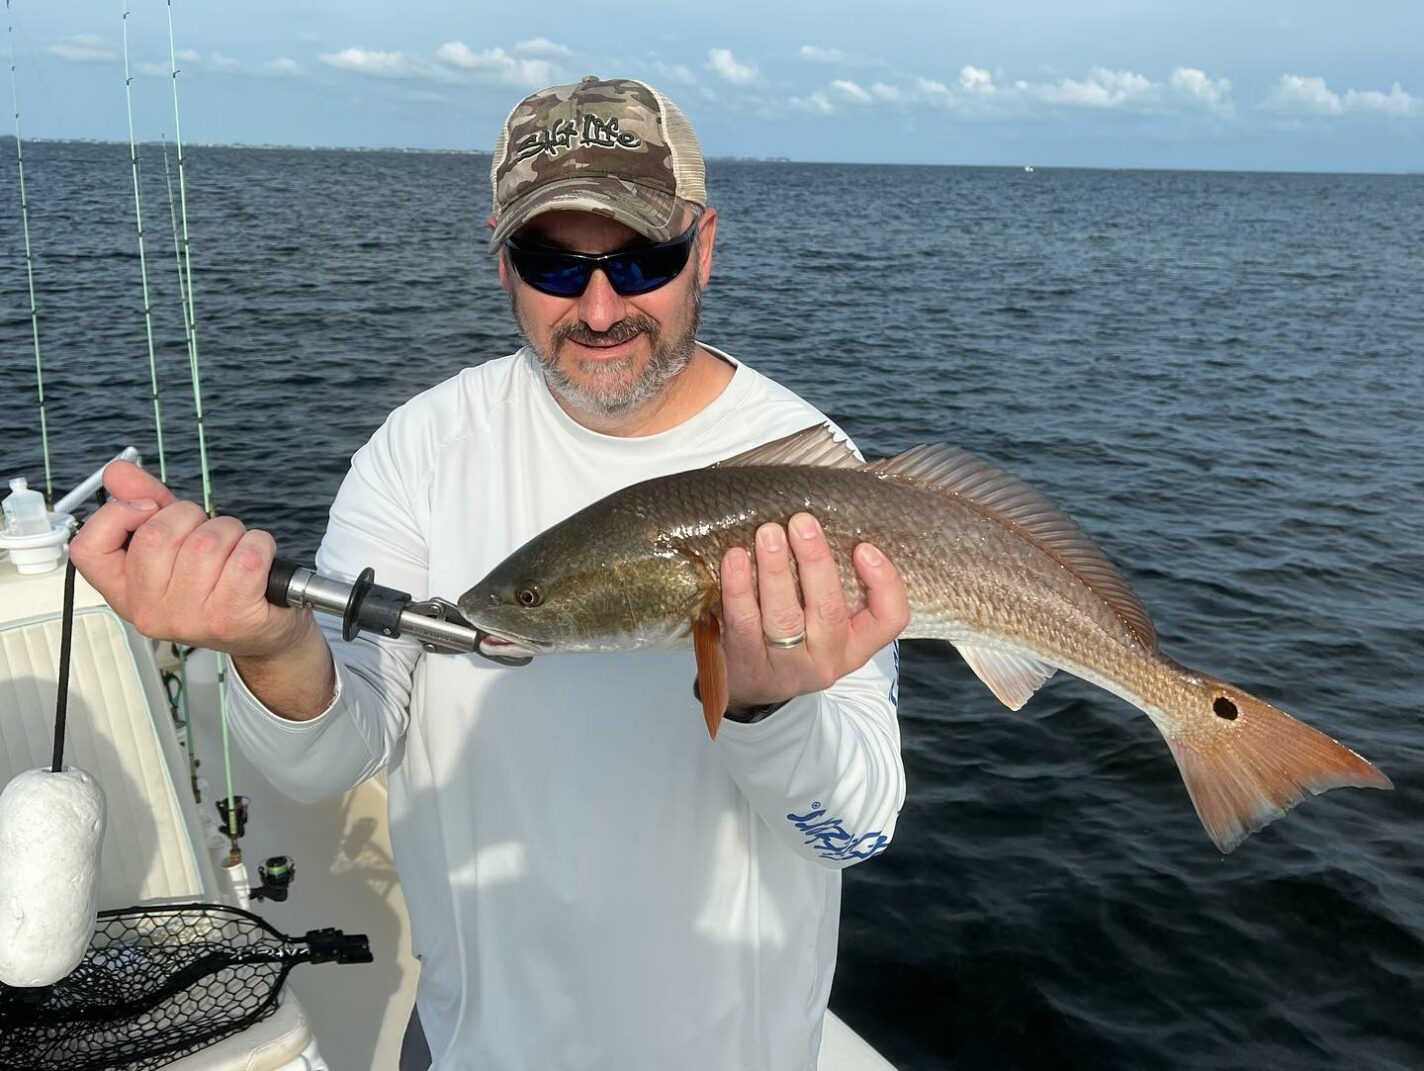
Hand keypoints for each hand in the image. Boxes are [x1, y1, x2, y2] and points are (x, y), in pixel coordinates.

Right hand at [68, 460, 308, 657]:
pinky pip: (247, 556)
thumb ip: (144, 504)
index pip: (89, 549)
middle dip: (192, 516)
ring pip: (207, 542)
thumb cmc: (214, 582)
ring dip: (232, 531)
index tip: (148, 508)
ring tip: (236, 550)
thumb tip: (117, 471)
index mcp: (124, 591)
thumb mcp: (175, 543)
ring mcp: (189, 618)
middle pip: (157, 535)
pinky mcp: (231, 617)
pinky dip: (260, 544)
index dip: (117, 515)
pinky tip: (259, 559)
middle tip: (208, 533)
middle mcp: (149, 610)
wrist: (260, 631)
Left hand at [718, 512, 908, 712]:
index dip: (883, 583)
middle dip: (815, 561)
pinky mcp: (748, 664)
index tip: (864, 548)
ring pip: (784, 617)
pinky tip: (736, 558)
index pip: (889, 619)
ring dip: (775, 570)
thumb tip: (821, 528)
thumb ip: (833, 586)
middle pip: (829, 610)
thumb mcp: (825, 624)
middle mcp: (826, 658)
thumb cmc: (794, 640)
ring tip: (769, 534)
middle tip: (801, 523)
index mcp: (855, 644)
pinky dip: (739, 588)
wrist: (751, 687)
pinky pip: (744, 623)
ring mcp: (786, 666)